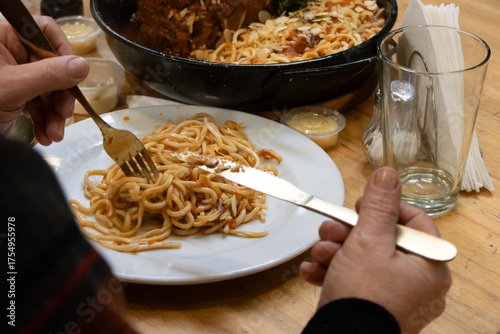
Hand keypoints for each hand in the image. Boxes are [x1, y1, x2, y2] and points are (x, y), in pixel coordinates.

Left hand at [0, 16, 88, 144]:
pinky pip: (40, 105)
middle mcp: (10, 54)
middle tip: (64, 114)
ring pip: (49, 90)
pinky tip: (46, 135)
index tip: (75, 75)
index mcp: (3, 39)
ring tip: (54, 134)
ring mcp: (14, 77)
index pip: (44, 32)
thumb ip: (49, 74)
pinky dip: (46, 122)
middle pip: (53, 66)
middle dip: (60, 96)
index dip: (63, 52)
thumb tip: (83, 66)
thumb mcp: (14, 87)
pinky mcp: (16, 97)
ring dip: (55, 115)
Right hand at [300, 167, 451, 333]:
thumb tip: (388, 173)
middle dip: (347, 233)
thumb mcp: (369, 240)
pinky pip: (357, 281)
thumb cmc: (364, 293)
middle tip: (329, 230)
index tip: (360, 206)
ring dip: (335, 252)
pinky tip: (313, 272)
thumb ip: (379, 204)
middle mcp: (418, 282)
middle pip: (382, 240)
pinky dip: (334, 273)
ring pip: (364, 260)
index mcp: (429, 264)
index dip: (384, 208)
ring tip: (318, 255)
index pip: (413, 221)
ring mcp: (396, 297)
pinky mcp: (375, 307)